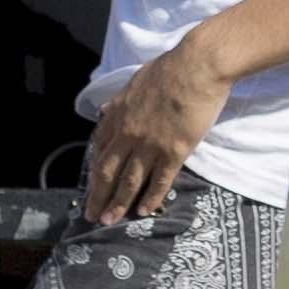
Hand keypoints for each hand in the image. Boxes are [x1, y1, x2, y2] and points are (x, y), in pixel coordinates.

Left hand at [80, 40, 228, 225]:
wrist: (197, 67)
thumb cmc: (170, 69)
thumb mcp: (135, 82)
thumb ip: (120, 101)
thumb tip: (106, 109)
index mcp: (118, 115)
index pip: (100, 149)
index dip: (94, 171)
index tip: (92, 186)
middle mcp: (129, 134)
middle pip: (108, 171)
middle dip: (98, 196)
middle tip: (92, 215)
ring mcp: (150, 145)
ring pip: (129, 181)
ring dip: (118, 203)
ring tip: (110, 221)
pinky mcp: (174, 152)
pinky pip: (159, 181)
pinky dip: (150, 198)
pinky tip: (144, 211)